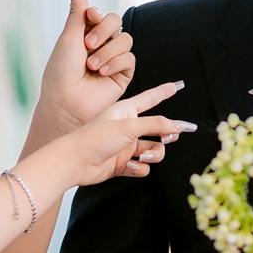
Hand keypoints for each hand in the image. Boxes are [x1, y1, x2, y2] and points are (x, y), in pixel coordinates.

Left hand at [35, 0, 138, 129]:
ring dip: (108, 50)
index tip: (88, 18)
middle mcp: (100, 45)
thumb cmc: (61, 72)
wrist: (66, 101)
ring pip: (125, 39)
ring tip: (92, 65)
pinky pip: (130, 58)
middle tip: (88, 45)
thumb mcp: (69, 37)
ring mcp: (113, 59)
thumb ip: (77, 10)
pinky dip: (116, 62)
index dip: (96, 14)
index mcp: (85, 34)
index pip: (100, 13)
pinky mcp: (123, 74)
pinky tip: (102, 72)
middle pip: (116, 21)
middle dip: (104, 30)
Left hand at [49, 81, 194, 185]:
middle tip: (170, 136)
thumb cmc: (95, 137)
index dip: (164, 92)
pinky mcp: (122, 164)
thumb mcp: (128, 126)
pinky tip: (129, 166)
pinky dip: (139, 168)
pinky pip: (142, 167)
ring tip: (144, 155)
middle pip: (157, 129)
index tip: (177, 85)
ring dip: (154, 154)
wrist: (75, 162)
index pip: (150, 99)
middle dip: (166, 133)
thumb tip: (177, 126)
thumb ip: (155, 124)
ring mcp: (125, 147)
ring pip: (153, 150)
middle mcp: (127, 128)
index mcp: (126, 111)